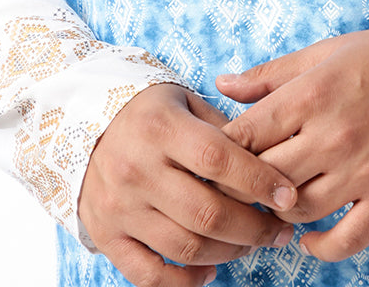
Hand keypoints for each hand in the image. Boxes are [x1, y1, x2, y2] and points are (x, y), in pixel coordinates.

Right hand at [79, 82, 298, 286]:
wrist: (80, 122)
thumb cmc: (148, 111)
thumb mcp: (183, 100)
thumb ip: (222, 127)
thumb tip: (269, 162)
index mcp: (162, 128)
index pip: (219, 159)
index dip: (259, 181)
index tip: (288, 195)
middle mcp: (137, 169)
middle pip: (207, 213)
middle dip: (254, 228)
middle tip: (280, 230)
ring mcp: (119, 207)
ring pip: (185, 247)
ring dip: (229, 253)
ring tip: (252, 244)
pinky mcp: (106, 235)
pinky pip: (149, 275)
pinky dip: (184, 281)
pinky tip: (210, 270)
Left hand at [216, 31, 368, 261]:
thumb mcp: (326, 53)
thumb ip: (272, 74)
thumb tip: (222, 84)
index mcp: (313, 94)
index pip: (245, 135)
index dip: (222, 152)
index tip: (216, 159)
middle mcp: (334, 135)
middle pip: (265, 178)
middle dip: (245, 186)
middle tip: (241, 187)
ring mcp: (363, 171)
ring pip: (298, 210)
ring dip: (280, 212)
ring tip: (277, 203)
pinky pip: (345, 240)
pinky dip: (319, 247)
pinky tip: (309, 237)